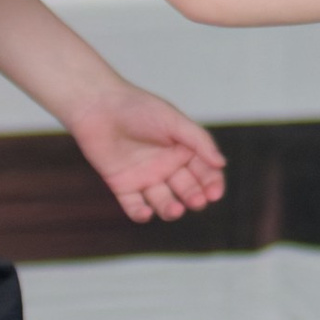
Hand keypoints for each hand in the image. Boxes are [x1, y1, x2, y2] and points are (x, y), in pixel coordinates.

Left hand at [68, 85, 227, 224]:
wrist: (98, 105)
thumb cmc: (137, 107)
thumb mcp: (174, 121)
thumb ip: (199, 141)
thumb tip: (221, 163)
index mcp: (182, 150)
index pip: (204, 172)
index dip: (211, 183)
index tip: (214, 193)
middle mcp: (166, 166)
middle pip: (186, 189)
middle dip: (193, 196)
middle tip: (196, 201)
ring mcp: (145, 177)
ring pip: (162, 201)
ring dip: (170, 208)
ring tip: (175, 210)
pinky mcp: (122, 185)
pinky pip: (133, 205)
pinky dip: (140, 213)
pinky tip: (146, 213)